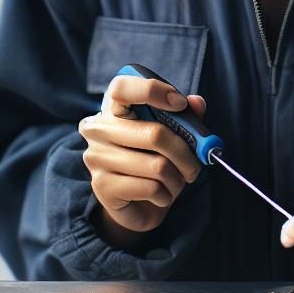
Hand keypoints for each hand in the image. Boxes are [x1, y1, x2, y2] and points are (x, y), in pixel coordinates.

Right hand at [79, 73, 205, 235]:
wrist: (135, 205)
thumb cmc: (153, 161)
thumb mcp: (172, 135)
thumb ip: (185, 116)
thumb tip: (196, 102)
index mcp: (113, 108)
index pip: (121, 87)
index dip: (152, 90)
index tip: (180, 104)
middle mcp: (98, 129)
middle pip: (155, 134)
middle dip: (185, 153)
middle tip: (195, 165)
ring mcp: (97, 157)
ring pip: (158, 166)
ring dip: (178, 178)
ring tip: (175, 181)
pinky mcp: (102, 187)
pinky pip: (151, 188)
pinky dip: (166, 195)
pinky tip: (160, 195)